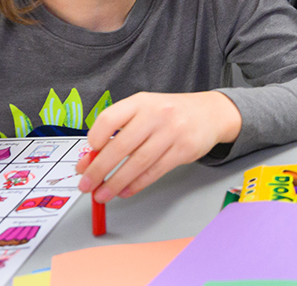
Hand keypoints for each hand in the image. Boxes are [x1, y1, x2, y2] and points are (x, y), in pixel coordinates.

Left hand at [74, 91, 242, 202]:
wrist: (211, 113)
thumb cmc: (171, 114)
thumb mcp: (144, 112)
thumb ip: (118, 132)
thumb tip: (89, 160)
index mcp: (141, 102)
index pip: (110, 118)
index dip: (94, 138)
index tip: (86, 155)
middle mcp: (156, 114)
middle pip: (121, 146)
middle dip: (99, 169)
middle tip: (86, 184)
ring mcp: (172, 132)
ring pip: (138, 163)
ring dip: (115, 182)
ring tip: (101, 194)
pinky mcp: (184, 150)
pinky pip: (155, 171)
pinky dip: (136, 184)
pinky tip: (125, 191)